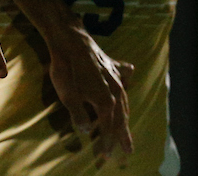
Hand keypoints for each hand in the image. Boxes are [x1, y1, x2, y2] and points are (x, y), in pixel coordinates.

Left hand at [45, 23, 133, 162]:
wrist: (70, 40)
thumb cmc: (67, 69)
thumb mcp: (68, 96)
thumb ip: (79, 116)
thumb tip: (86, 131)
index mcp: (106, 102)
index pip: (108, 128)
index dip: (107, 143)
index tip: (106, 156)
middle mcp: (116, 91)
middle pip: (121, 118)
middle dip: (122, 135)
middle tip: (128, 150)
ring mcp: (116, 77)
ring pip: (124, 100)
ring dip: (126, 115)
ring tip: (128, 126)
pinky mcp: (112, 65)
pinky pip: (123, 76)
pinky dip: (127, 80)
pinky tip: (130, 77)